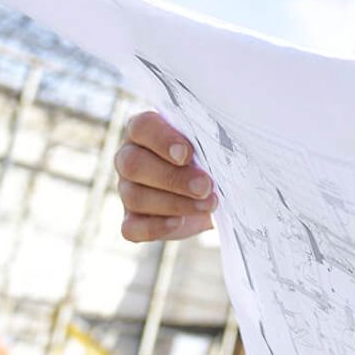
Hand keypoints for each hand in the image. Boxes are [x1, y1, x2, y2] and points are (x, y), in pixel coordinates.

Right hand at [114, 111, 217, 241]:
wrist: (213, 190)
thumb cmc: (212, 156)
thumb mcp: (213, 143)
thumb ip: (211, 139)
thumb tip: (226, 145)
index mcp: (146, 130)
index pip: (142, 127)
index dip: (162, 140)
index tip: (188, 154)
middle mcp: (129, 157)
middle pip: (133, 165)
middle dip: (172, 177)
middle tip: (205, 186)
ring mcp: (127, 189)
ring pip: (135, 196)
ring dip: (174, 203)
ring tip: (207, 204)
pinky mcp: (131, 219)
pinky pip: (131, 228)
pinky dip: (155, 227)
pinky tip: (178, 223)